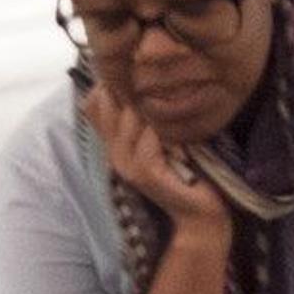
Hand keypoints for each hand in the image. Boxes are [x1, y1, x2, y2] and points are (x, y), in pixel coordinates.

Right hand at [79, 77, 231, 236]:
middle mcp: (113, 152)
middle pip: (106, 103)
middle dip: (134, 92)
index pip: (93, 101)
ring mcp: (125, 165)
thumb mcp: (164, 135)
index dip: (114, 84)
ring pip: (128, 118)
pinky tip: (180, 144)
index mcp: (114, 142)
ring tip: (175, 122)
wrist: (200, 211)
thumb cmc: (188, 169)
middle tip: (164, 100)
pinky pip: (147, 140)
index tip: (144, 82)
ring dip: (154, 112)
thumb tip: (142, 82)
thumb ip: (147, 114)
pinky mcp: (144, 175)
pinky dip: (165, 135)